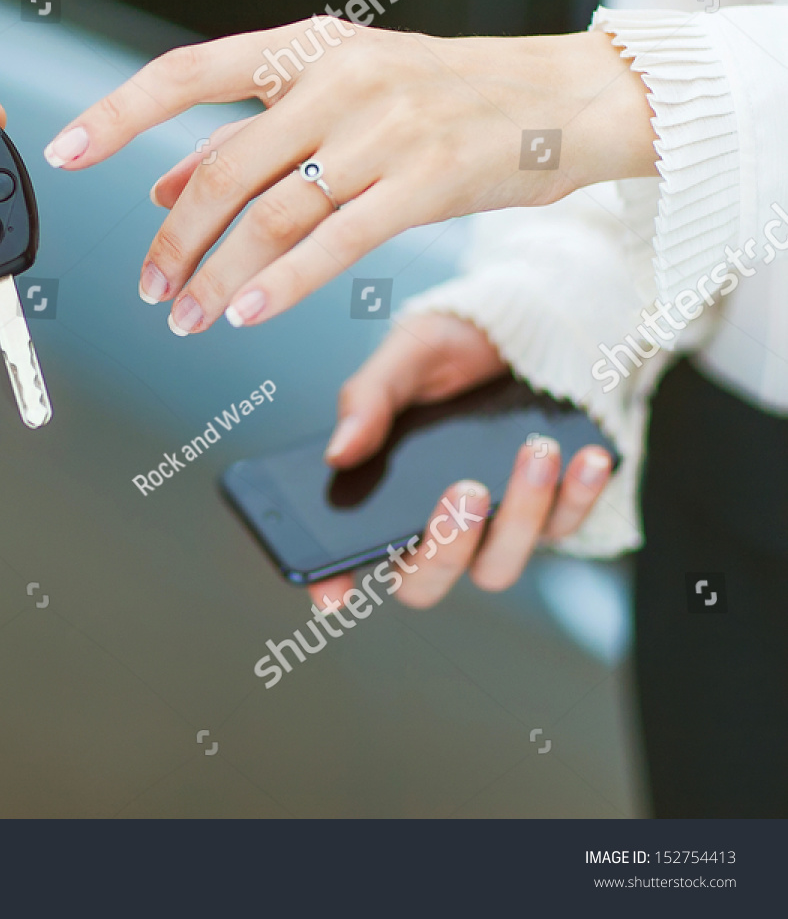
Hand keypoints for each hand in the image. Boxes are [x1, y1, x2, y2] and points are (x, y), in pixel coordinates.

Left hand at [45, 22, 654, 333]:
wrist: (569, 96)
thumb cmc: (445, 95)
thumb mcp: (343, 92)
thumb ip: (250, 136)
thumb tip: (159, 186)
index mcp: (309, 48)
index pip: (191, 71)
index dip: (121, 113)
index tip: (65, 151)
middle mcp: (339, 80)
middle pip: (224, 167)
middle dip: (172, 239)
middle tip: (147, 289)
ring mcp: (385, 130)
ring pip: (272, 215)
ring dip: (215, 275)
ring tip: (184, 317)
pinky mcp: (427, 182)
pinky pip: (334, 244)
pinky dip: (279, 284)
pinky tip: (243, 314)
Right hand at [307, 313, 613, 610]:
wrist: (530, 326)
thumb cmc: (456, 345)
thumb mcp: (407, 356)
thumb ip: (369, 401)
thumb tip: (337, 454)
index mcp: (384, 493)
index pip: (348, 551)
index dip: (333, 580)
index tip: (333, 593)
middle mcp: (436, 525)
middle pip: (426, 580)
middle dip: (446, 544)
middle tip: (465, 489)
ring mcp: (493, 528)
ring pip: (499, 564)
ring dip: (522, 513)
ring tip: (536, 451)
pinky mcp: (550, 517)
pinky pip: (565, 526)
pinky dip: (579, 495)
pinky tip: (587, 457)